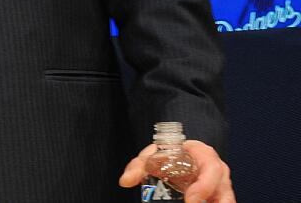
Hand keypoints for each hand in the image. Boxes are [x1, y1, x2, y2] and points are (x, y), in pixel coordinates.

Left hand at [119, 139, 234, 202]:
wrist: (179, 156)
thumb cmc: (170, 154)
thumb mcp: (153, 156)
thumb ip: (138, 166)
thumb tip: (126, 181)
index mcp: (206, 156)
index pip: (213, 169)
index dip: (204, 187)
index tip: (190, 199)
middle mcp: (219, 173)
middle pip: (226, 193)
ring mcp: (222, 188)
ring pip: (227, 201)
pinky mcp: (219, 198)